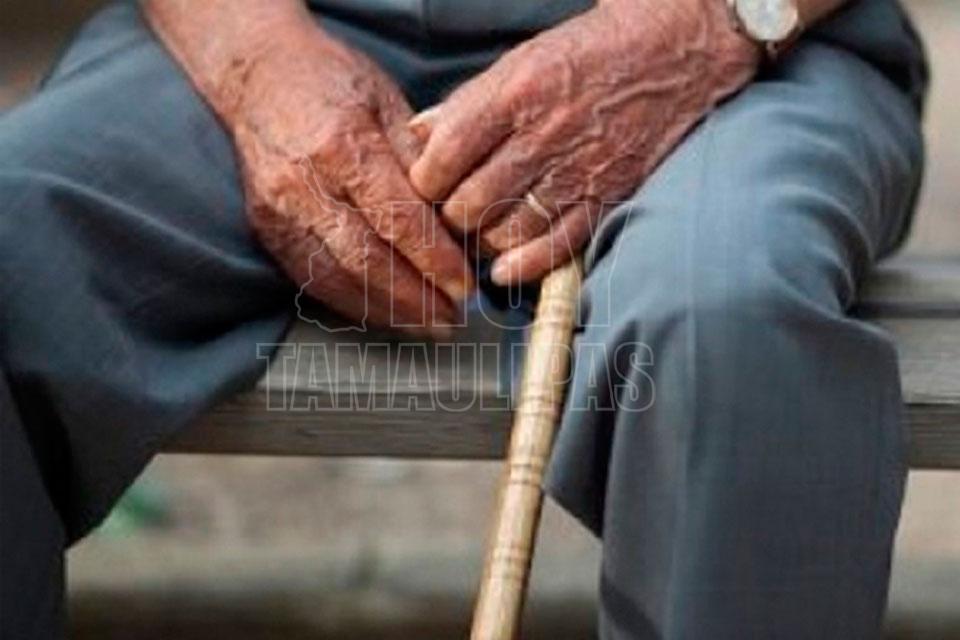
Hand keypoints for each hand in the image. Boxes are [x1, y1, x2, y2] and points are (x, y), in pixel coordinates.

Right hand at [147, 3, 471, 334]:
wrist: (256, 74)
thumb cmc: (334, 81)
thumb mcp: (389, 102)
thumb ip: (421, 162)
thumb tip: (459, 221)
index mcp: (342, 143)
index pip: (397, 217)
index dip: (434, 259)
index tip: (466, 287)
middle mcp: (304, 183)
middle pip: (366, 258)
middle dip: (415, 298)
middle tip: (454, 319)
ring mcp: (279, 211)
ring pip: (337, 277)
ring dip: (387, 311)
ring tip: (429, 325)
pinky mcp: (267, 229)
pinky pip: (312, 279)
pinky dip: (353, 303)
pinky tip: (385, 315)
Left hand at [408, 0, 759, 283]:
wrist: (672, 52)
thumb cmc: (588, 53)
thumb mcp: (518, 61)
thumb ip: (466, 103)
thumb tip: (416, 134)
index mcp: (513, 97)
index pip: (443, 158)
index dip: (425, 181)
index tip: (427, 183)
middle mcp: (542, 138)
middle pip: (468, 203)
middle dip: (450, 214)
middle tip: (453, 210)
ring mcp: (576, 173)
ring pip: (504, 231)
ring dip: (483, 239)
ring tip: (481, 228)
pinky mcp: (605, 197)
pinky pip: (556, 246)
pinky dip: (524, 266)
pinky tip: (504, 271)